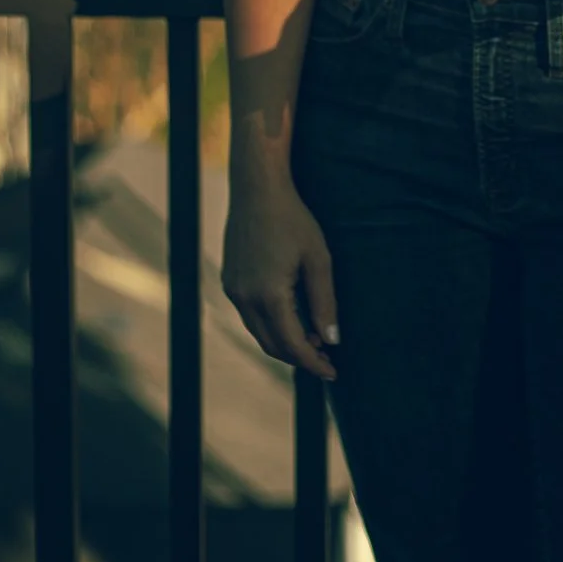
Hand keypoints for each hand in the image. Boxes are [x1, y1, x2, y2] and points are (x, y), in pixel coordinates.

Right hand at [222, 174, 338, 381]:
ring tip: (313, 339)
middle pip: (273, 345)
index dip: (313, 363)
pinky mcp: (229, 281)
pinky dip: (271, 324)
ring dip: (284, 342)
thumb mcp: (318, 258)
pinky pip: (250, 315)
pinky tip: (292, 316)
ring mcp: (233, 290)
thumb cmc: (293, 219)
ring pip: (259, 332)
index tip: (333, 372)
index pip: (293, 345)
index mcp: (269, 295)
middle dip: (299, 357)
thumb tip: (332, 340)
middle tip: (326, 358)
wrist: (257, 189)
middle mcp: (244, 298)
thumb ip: (325, 301)